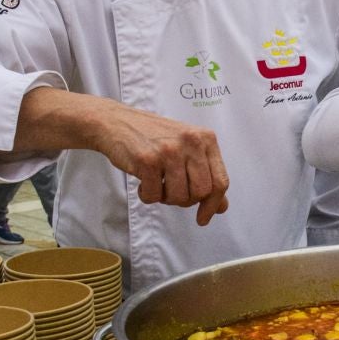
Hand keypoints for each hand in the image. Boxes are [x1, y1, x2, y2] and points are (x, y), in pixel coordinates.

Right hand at [91, 103, 230, 224]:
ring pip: (179, 197)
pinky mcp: (147, 160)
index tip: (204, 217)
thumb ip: (206, 175)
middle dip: (186, 200)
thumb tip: (221, 207)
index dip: (213, 204)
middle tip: (172, 192)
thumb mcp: (187, 149)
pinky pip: (154, 196)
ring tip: (157, 184)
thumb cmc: (154, 137)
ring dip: (166, 198)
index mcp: (205, 139)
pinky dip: (148, 196)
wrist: (118, 122)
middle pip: (201, 192)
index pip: (220, 180)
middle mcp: (191, 142)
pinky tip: (143, 182)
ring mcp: (169, 150)